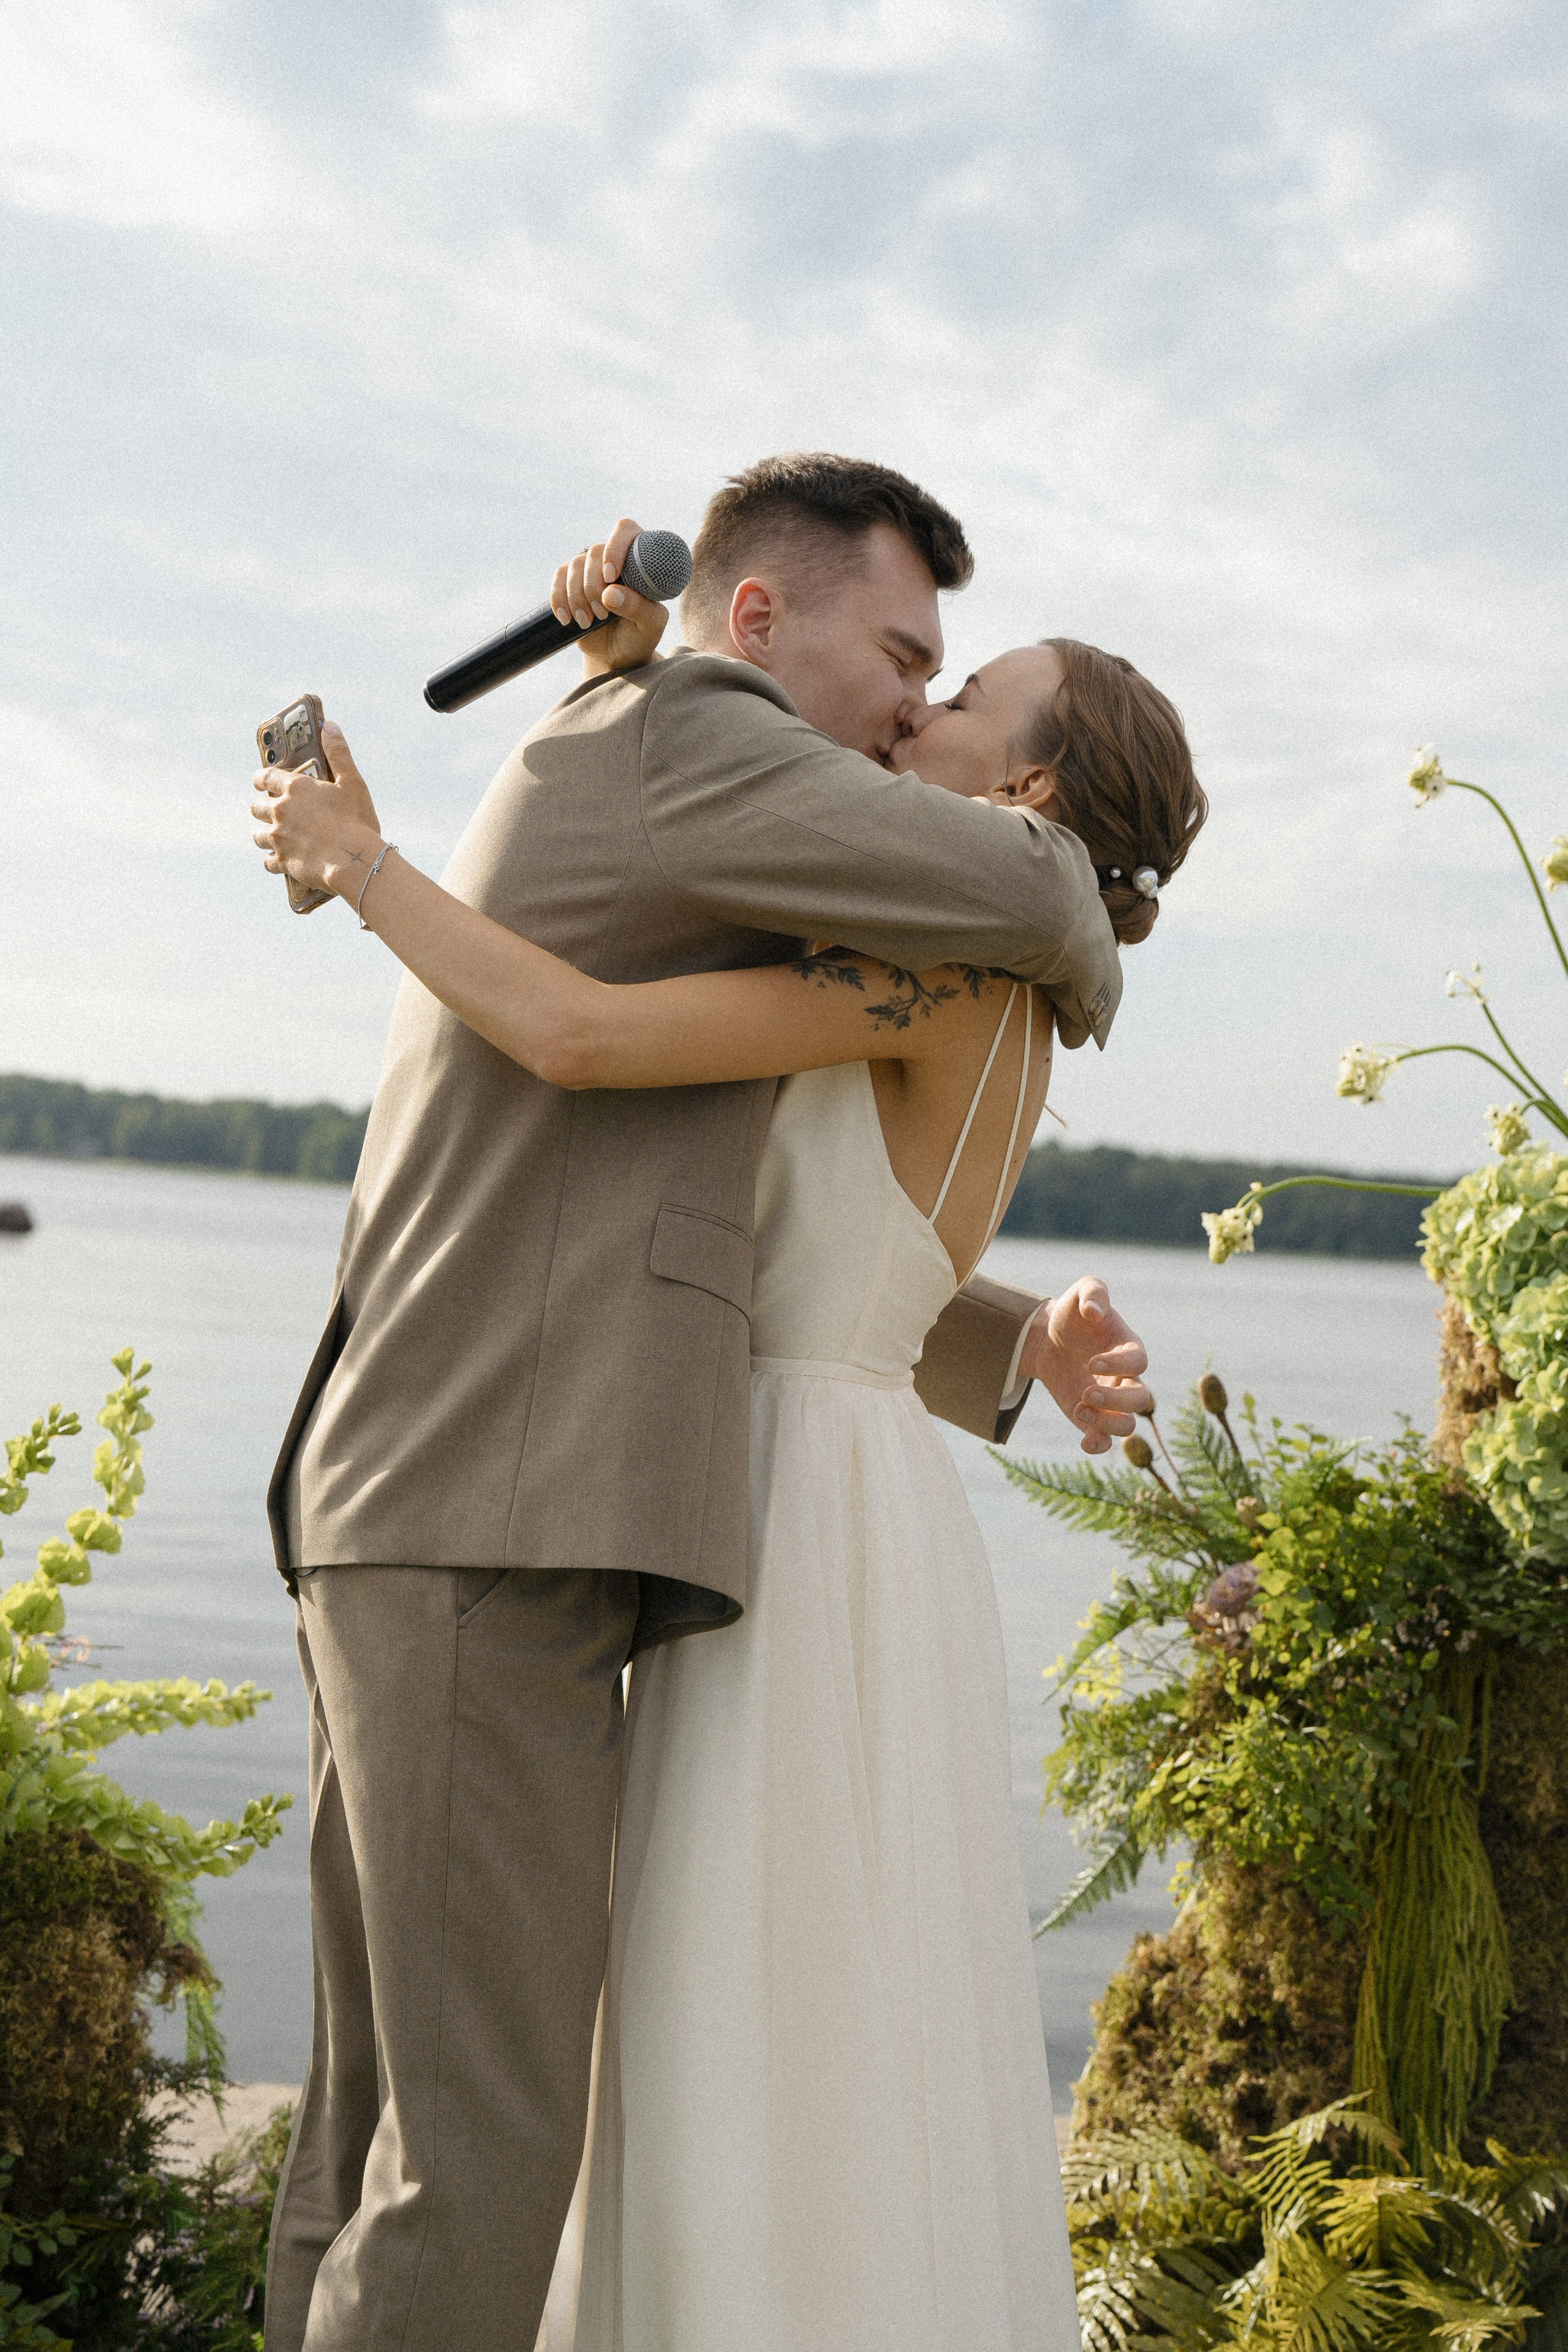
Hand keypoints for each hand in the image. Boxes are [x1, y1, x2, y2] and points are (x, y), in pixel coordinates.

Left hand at [250, 719, 383, 899]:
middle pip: (257, 806)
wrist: (355, 861)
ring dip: (266, 834)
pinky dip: (273, 861)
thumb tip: (329, 726)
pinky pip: (267, 861)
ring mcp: (279, 837)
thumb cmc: (357, 821)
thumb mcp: (352, 782)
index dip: (260, 778)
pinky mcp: (282, 861)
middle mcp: (281, 810)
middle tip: (274, 811)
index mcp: (296, 788)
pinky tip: (281, 861)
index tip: (260, 781)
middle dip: (263, 808)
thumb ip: (339, 753)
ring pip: (258, 834)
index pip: (265, 777)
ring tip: (278, 837)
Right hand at [551, 518, 669, 677]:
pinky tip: (566, 619)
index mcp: (639, 559)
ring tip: (588, 622)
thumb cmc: (640, 635)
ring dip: (577, 596)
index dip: (615, 548)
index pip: (625, 530)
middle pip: (595, 552)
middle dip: (594, 586)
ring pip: (574, 565)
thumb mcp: (650, 626)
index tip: (611, 577)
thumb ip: (638, 608)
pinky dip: (559, 598)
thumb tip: (610, 593)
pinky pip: (558, 578)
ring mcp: (590, 568)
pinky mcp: (571, 581)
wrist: (618, 655)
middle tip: (602, 615)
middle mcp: (613, 557)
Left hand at [1016, 1277, 1151, 1453]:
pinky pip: (1107, 1440)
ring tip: (1079, 1409)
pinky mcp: (1094, 1418)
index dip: (1119, 1365)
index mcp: (1129, 1348)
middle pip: (1140, 1399)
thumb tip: (1094, 1311)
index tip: (1091, 1362)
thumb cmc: (1074, 1315)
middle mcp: (1126, 1378)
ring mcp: (1111, 1401)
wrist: (1050, 1339)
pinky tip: (1084, 1442)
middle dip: (1116, 1401)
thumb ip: (1093, 1293)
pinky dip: (1100, 1445)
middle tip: (1086, 1393)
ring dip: (1107, 1423)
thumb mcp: (1083, 1291)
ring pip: (1128, 1425)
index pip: (1138, 1362)